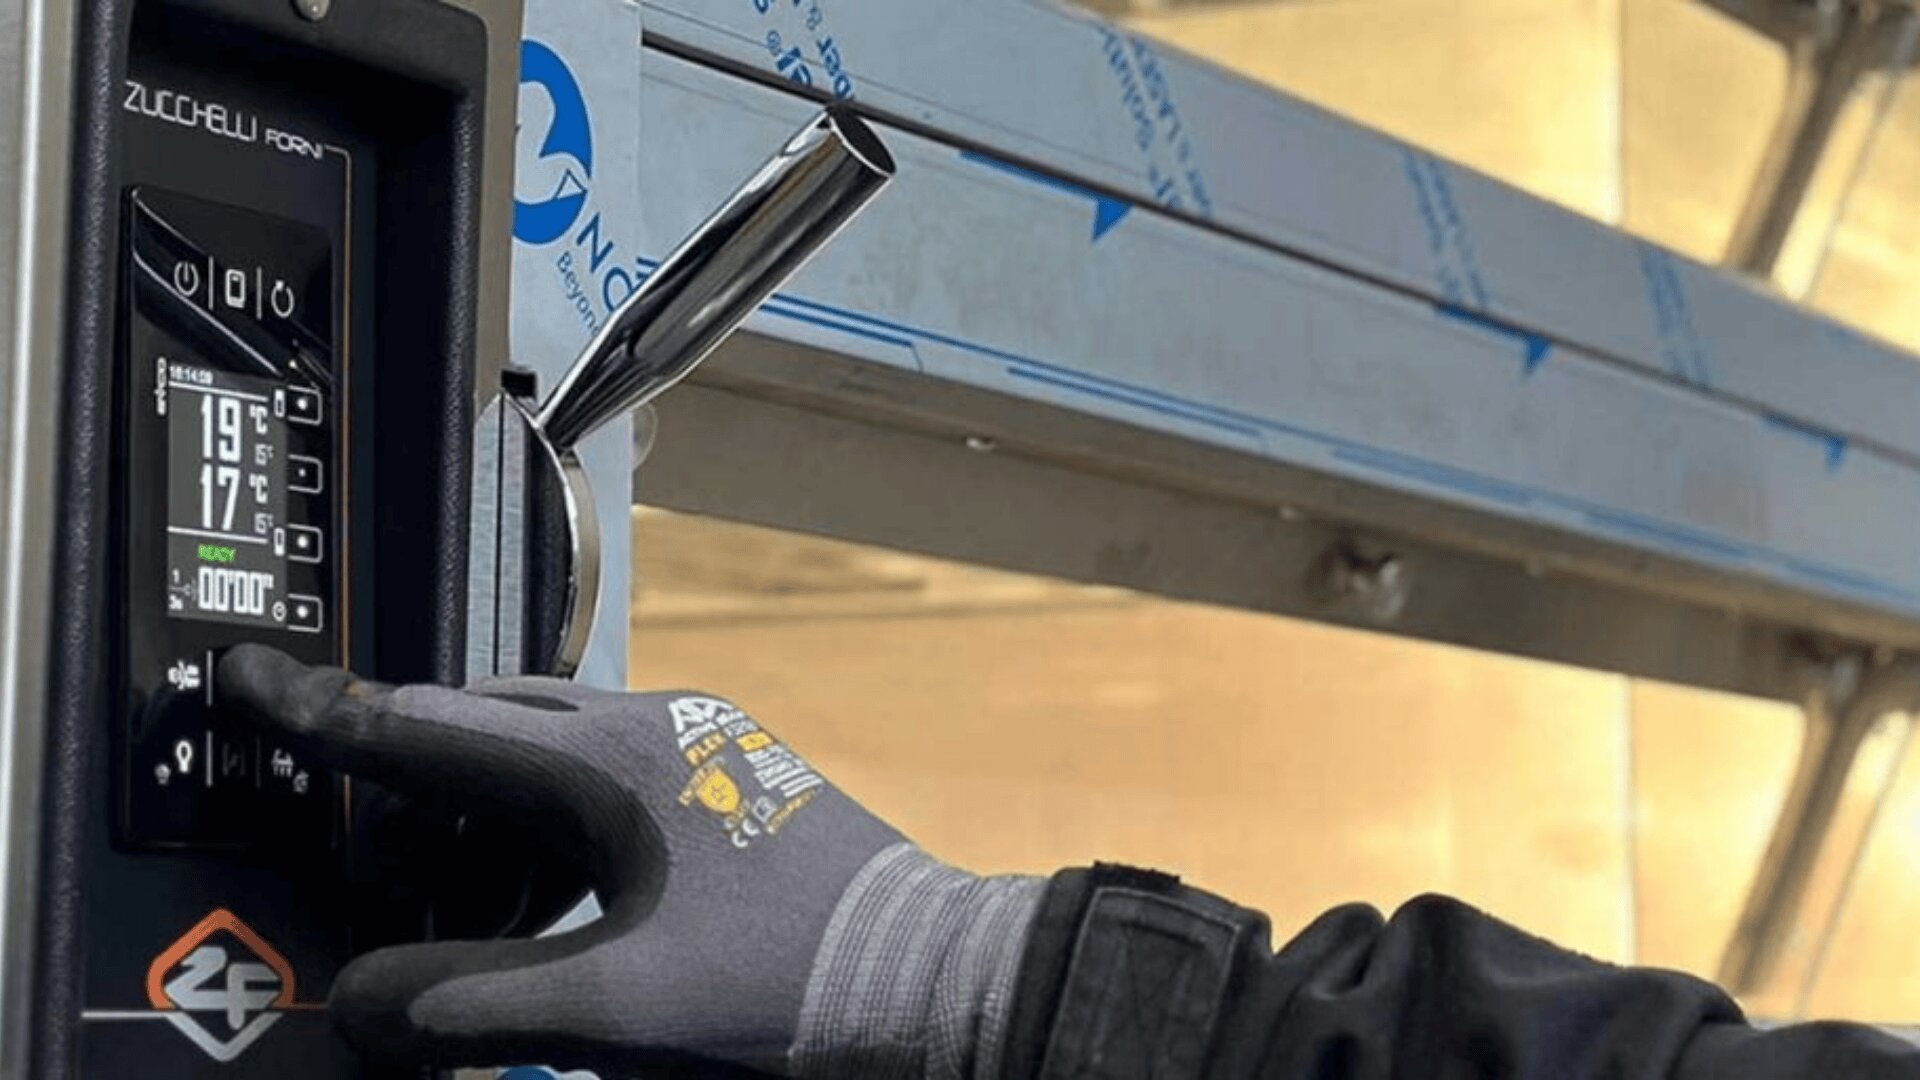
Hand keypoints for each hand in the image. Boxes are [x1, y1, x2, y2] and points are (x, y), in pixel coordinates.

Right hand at [217, 645, 1041, 1077]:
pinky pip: (604, 793)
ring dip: (481, 823)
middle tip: (347, 846)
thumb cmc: (798, 983)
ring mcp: (701, 756)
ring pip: (548, 762)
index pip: (440, 725)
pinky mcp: (728, 793)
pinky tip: (538, 915)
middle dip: (404, 780)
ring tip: (442, 905)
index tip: (251, 682)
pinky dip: (546, 844)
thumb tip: (361, 999)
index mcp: (618, 756)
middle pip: (489, 729)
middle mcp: (658, 730)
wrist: (943, 980)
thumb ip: (474, 1001)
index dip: (331, 713)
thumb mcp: (619, 1005)